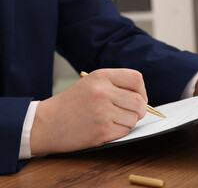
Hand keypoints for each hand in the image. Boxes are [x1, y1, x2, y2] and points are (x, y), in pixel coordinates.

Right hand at [30, 69, 147, 154]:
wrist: (45, 123)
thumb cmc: (69, 104)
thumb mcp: (90, 83)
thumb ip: (115, 85)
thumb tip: (142, 96)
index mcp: (101, 77)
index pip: (136, 78)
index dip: (141, 90)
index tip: (138, 97)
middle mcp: (103, 92)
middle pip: (139, 102)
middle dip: (139, 110)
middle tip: (130, 113)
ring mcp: (103, 112)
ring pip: (134, 118)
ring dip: (127, 122)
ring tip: (111, 120)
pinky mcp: (102, 130)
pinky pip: (124, 131)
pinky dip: (118, 132)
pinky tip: (104, 128)